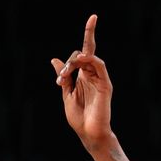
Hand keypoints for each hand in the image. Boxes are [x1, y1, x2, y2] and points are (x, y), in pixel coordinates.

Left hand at [50, 14, 113, 149]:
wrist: (89, 134)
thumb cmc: (79, 118)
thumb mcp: (66, 94)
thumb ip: (64, 77)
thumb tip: (55, 60)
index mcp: (83, 76)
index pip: (85, 52)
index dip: (87, 37)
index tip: (88, 27)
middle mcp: (93, 75)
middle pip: (84, 53)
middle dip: (70, 61)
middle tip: (61, 78)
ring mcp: (100, 79)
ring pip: (90, 57)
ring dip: (75, 62)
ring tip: (65, 75)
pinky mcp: (106, 85)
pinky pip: (100, 66)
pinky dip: (90, 60)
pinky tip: (81, 61)